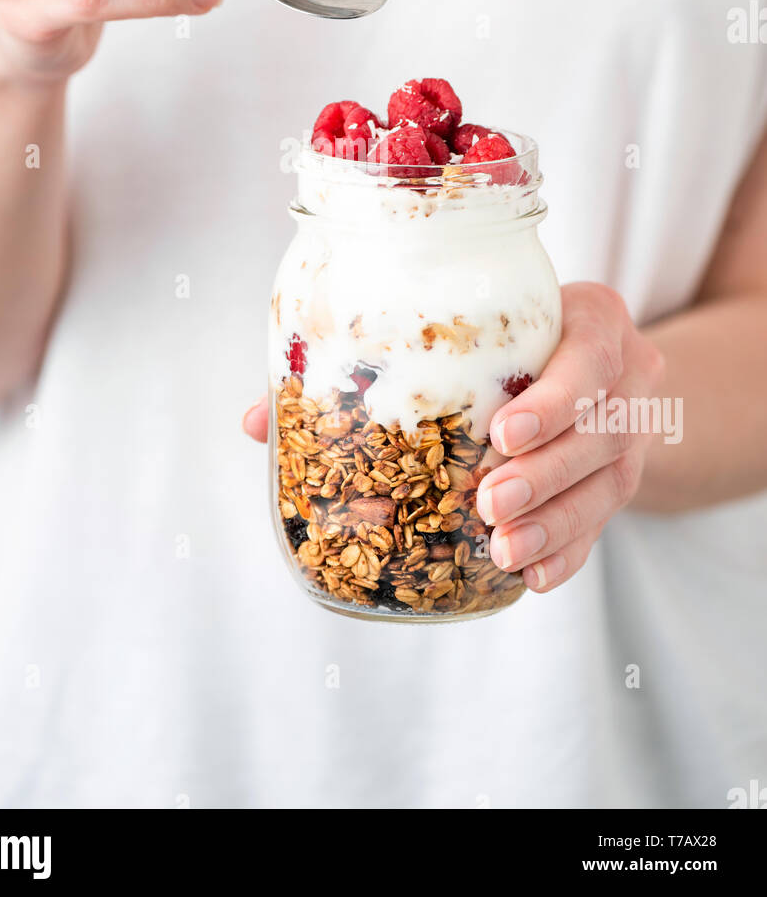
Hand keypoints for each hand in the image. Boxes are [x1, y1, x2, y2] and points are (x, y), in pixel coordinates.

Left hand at [244, 282, 665, 592]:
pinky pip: (605, 525)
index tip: (502, 433)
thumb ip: (377, 363)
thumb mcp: (467, 329)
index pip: (588, 355)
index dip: (553, 397)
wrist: (601, 362)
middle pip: (599, 430)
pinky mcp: (625, 482)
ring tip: (500, 548)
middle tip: (486, 502)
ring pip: (605, 485)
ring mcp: (633, 435)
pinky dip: (568, 552)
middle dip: (541, 472)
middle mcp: (627, 376)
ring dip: (552, 522)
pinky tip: (530, 577)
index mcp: (591, 320)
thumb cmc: (506, 338)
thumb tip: (263, 420)